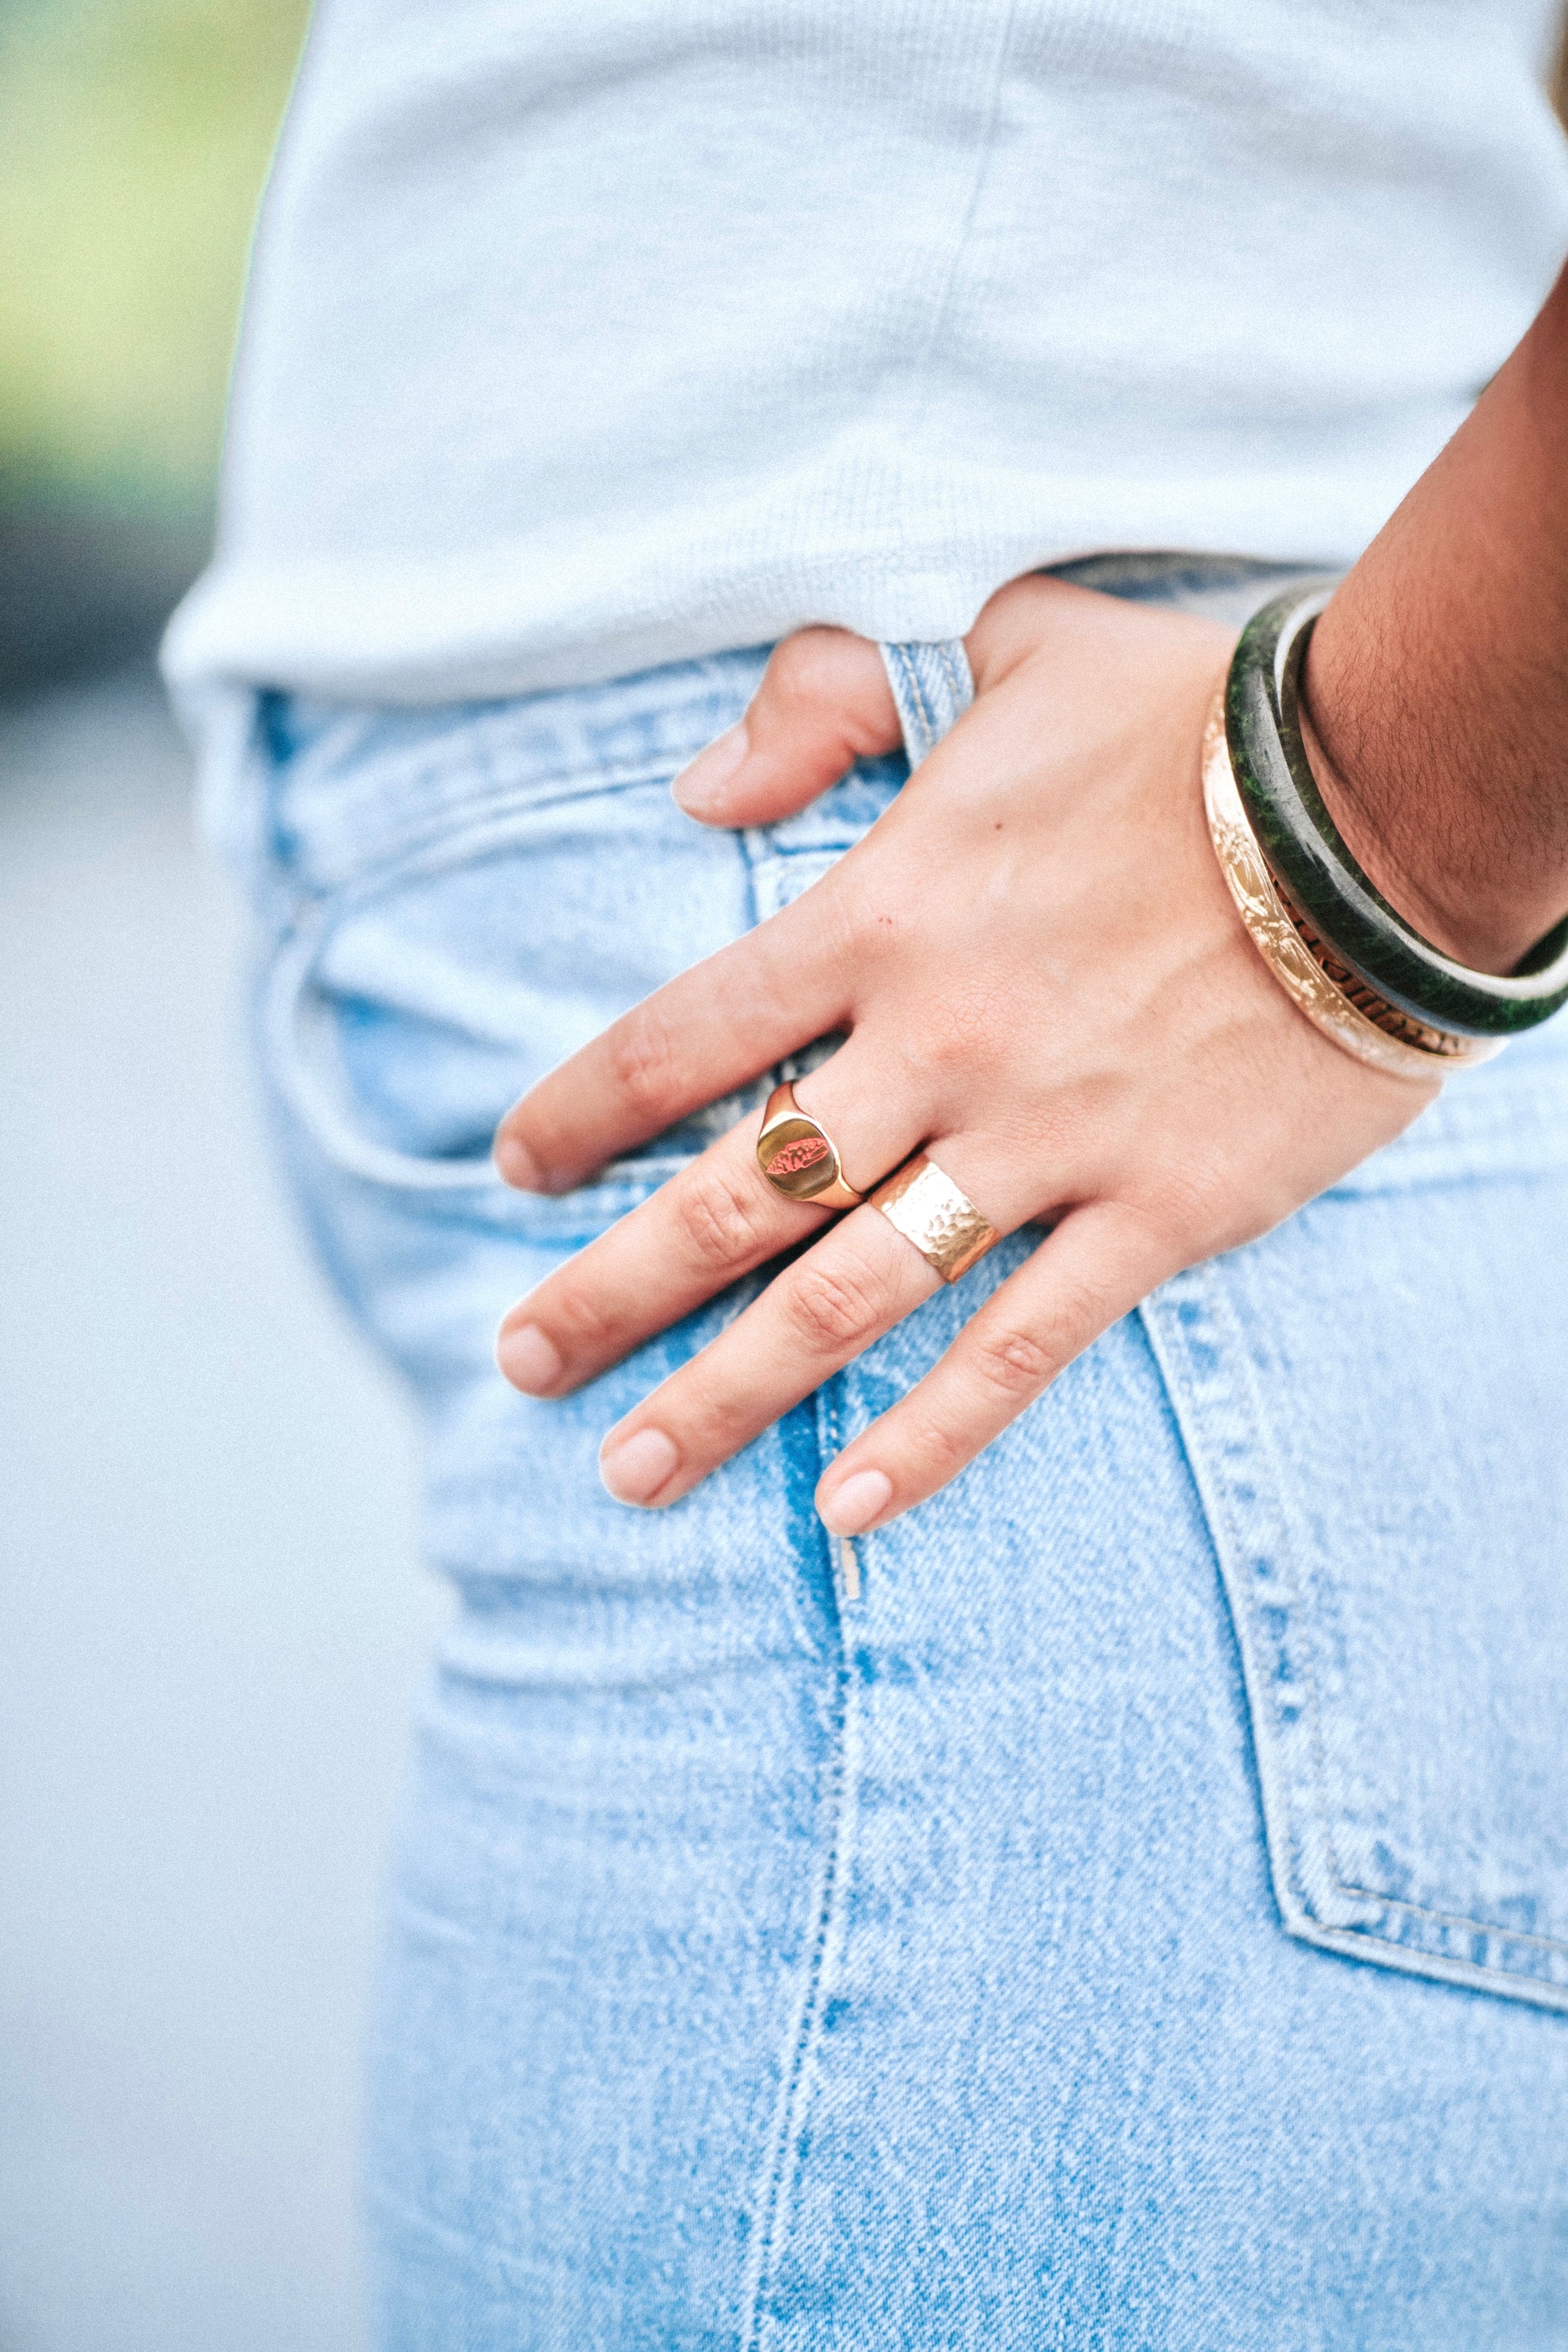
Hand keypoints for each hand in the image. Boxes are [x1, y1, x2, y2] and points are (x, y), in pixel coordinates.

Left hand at [492, 575, 1430, 1535]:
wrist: (1396, 797)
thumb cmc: (1194, 721)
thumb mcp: (998, 644)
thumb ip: (829, 694)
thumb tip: (698, 784)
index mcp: (883, 915)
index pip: (686, 1037)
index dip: (582, 1112)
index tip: (515, 1174)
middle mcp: (938, 1046)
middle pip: (735, 1195)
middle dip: (610, 1291)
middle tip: (519, 1364)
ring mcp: (1045, 1141)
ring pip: (850, 1296)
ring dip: (728, 1393)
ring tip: (631, 1474)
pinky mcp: (1156, 1212)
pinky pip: (1024, 1348)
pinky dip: (936, 1436)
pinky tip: (848, 1509)